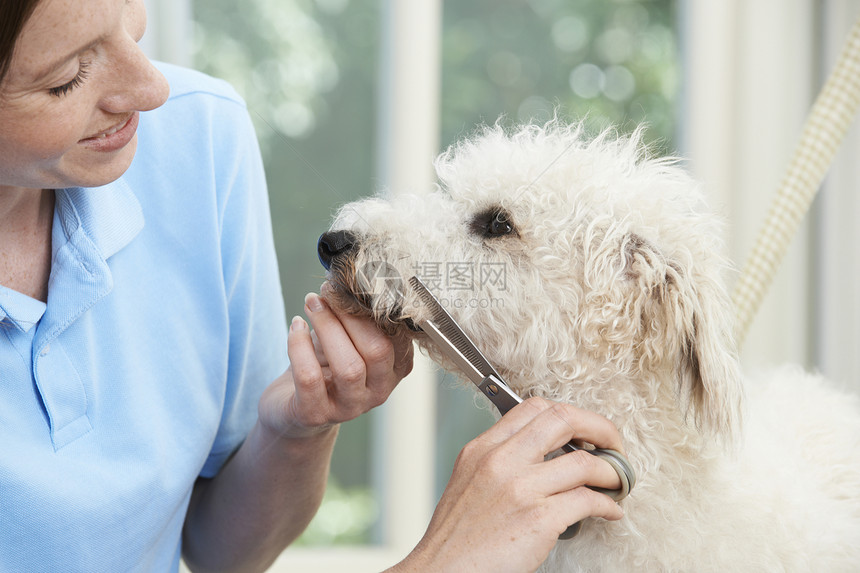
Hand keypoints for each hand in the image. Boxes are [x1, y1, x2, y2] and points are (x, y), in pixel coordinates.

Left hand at [258, 283, 413, 438]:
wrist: (293, 406)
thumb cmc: (325, 365)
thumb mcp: (346, 339)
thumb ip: (356, 317)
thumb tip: (350, 281)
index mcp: (395, 370)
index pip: (398, 337)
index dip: (375, 306)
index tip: (353, 283)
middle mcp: (379, 392)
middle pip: (377, 350)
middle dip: (350, 315)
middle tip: (328, 292)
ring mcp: (349, 408)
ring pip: (349, 367)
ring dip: (327, 326)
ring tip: (311, 303)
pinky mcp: (315, 415)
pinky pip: (309, 377)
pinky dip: (300, 345)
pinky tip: (296, 327)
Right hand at [391, 397, 625, 572]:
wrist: (443, 571)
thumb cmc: (457, 538)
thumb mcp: (469, 480)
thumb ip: (501, 460)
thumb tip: (543, 454)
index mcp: (483, 448)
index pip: (534, 408)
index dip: (570, 414)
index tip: (584, 430)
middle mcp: (500, 461)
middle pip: (563, 419)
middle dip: (600, 428)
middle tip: (612, 445)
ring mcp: (520, 488)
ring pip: (584, 462)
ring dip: (612, 471)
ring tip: (616, 482)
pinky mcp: (538, 519)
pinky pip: (588, 501)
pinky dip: (608, 506)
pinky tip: (609, 511)